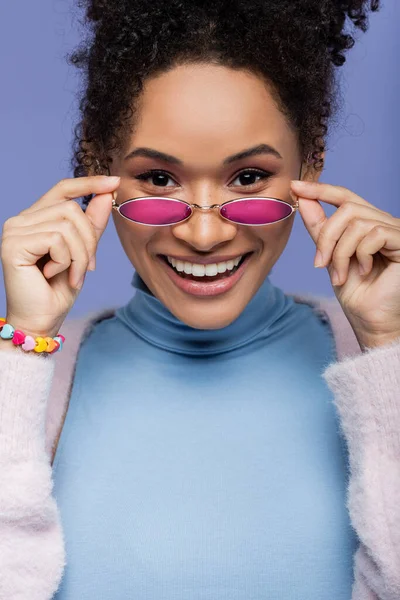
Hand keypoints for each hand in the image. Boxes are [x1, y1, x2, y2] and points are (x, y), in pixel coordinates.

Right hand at [0, 175, 119, 339]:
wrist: (42, 320)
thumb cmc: (59, 289)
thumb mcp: (83, 252)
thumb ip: (92, 224)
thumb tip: (106, 194)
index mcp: (36, 218)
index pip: (62, 189)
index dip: (88, 183)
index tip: (114, 182)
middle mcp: (21, 220)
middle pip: (71, 209)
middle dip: (89, 241)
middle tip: (88, 268)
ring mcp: (14, 230)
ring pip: (67, 225)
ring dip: (80, 255)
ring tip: (73, 275)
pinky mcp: (14, 244)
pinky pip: (57, 239)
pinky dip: (66, 261)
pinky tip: (53, 275)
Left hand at [290, 179, 399, 349]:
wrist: (371, 321)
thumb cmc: (356, 293)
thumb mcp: (330, 256)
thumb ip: (320, 228)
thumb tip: (302, 198)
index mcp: (368, 223)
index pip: (345, 196)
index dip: (320, 189)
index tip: (295, 186)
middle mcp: (385, 223)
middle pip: (347, 208)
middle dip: (327, 235)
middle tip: (320, 263)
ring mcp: (397, 232)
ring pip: (357, 222)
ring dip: (340, 251)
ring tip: (340, 275)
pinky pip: (374, 234)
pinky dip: (360, 255)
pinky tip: (364, 272)